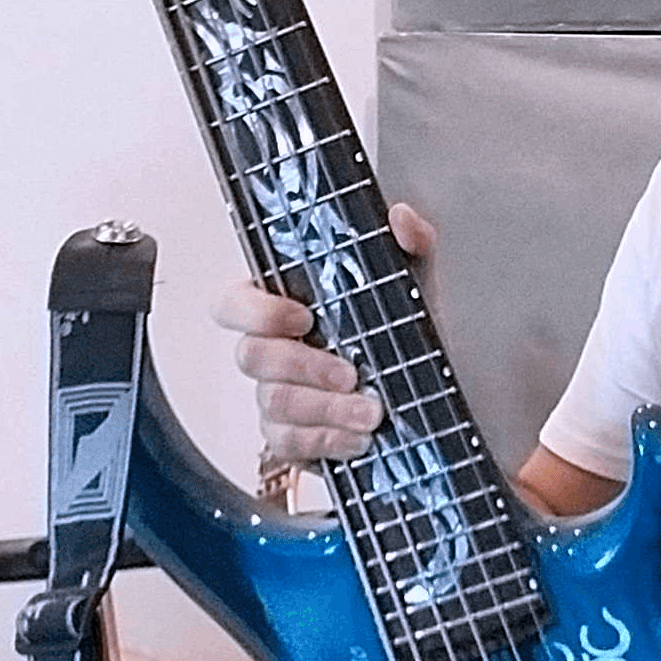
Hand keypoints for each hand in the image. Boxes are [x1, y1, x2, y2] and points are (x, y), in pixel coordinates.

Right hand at [214, 203, 435, 468]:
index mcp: (284, 304)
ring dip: (326, 409)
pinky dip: (328, 441)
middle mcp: (272, 350)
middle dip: (305, 366)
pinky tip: (360, 437)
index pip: (232, 302)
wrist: (427, 395)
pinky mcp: (290, 438)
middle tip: (351, 373)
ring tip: (371, 411)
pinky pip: (289, 443)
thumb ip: (410, 244)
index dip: (255, 311)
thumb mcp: (413, 284)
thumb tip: (400, 218)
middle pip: (251, 356)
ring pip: (275, 402)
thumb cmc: (404, 334)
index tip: (303, 316)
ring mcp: (276, 396)